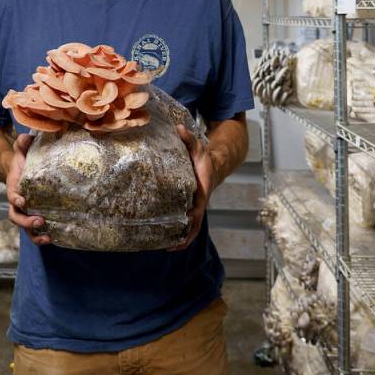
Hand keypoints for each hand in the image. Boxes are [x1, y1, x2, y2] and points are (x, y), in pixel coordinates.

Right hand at [5, 134, 49, 245]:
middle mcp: (17, 203)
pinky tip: (53, 238)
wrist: (20, 171)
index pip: (11, 196)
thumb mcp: (21, 150)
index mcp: (14, 188)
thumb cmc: (22, 161)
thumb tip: (27, 137)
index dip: (16, 200)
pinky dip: (41, 237)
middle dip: (26, 221)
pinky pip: (35, 230)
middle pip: (16, 216)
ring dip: (34, 234)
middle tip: (40, 220)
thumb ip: (23, 144)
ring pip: (25, 228)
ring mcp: (25, 212)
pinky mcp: (33, 216)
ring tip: (47, 237)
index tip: (22, 200)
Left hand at [170, 124, 213, 251]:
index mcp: (201, 193)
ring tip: (161, 247)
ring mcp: (194, 208)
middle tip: (168, 247)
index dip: (189, 220)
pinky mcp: (188, 208)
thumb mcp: (198, 148)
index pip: (197, 211)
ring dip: (178, 239)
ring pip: (188, 228)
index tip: (181, 229)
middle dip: (183, 238)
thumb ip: (188, 139)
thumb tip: (178, 127)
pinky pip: (184, 223)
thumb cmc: (204, 159)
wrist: (213, 166)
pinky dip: (177, 232)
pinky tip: (163, 238)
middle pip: (193, 226)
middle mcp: (198, 204)